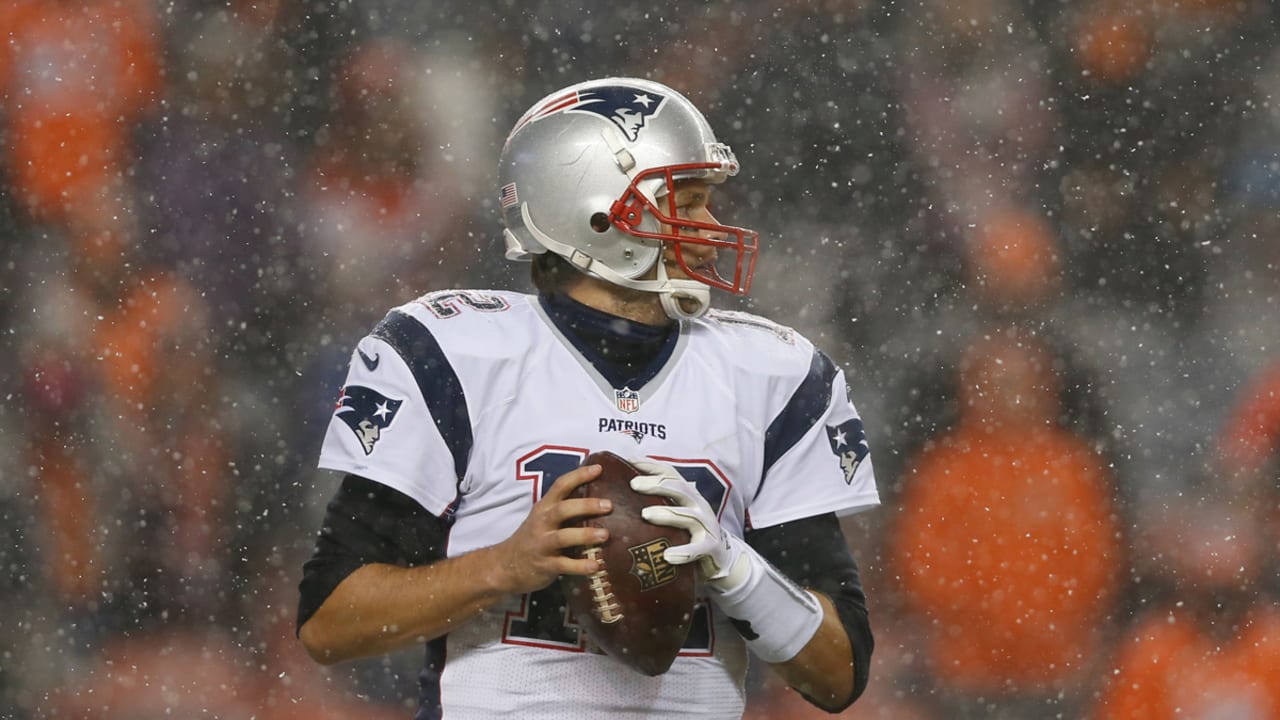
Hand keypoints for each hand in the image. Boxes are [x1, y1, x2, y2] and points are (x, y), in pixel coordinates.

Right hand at [492, 463, 612, 594]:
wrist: (506, 566)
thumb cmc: (533, 539)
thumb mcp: (543, 519)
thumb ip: (565, 509)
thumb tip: (599, 499)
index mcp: (544, 508)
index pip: (560, 486)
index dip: (579, 476)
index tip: (599, 469)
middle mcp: (542, 523)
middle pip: (562, 509)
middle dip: (586, 506)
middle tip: (608, 505)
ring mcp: (542, 545)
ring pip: (563, 537)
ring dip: (585, 535)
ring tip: (605, 535)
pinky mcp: (544, 566)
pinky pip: (563, 565)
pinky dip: (580, 566)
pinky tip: (596, 566)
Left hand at [629, 459, 746, 590]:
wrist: (721, 556)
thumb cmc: (691, 532)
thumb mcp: (678, 512)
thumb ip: (659, 502)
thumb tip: (626, 490)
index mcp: (688, 495)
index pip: (671, 474)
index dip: (652, 465)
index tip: (630, 460)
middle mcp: (698, 506)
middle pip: (679, 489)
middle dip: (657, 484)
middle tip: (634, 484)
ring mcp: (707, 526)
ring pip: (688, 516)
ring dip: (667, 514)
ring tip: (646, 514)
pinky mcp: (711, 547)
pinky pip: (697, 549)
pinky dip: (683, 552)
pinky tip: (668, 556)